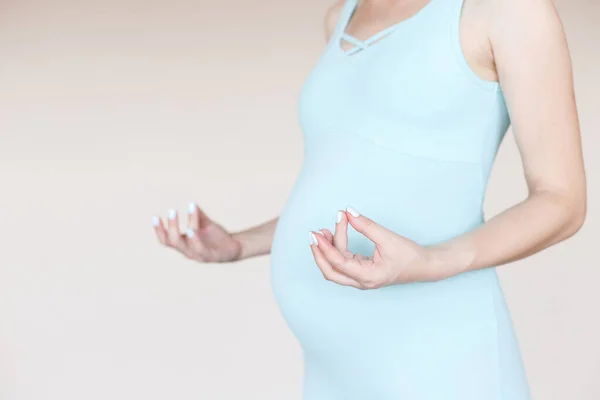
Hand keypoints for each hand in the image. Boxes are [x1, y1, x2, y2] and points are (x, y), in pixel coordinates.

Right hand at [153, 203, 242, 262]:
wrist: (236, 247)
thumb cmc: (217, 236)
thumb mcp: (206, 224)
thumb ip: (199, 215)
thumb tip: (192, 203)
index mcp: (185, 244)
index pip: (166, 240)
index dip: (159, 230)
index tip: (155, 217)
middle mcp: (188, 251)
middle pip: (172, 241)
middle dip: (170, 226)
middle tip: (172, 211)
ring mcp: (199, 255)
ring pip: (184, 246)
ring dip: (180, 230)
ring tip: (177, 215)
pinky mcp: (211, 257)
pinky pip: (200, 249)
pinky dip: (194, 240)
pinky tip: (191, 230)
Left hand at [308, 206, 454, 289]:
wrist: (425, 266)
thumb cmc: (409, 255)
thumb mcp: (388, 238)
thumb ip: (366, 225)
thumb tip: (348, 212)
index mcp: (368, 277)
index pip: (339, 263)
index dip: (325, 248)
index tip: (317, 233)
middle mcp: (362, 281)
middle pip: (331, 272)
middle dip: (319, 253)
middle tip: (313, 235)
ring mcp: (361, 279)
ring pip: (336, 267)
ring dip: (328, 249)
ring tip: (324, 229)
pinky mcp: (362, 272)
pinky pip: (343, 262)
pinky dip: (336, 249)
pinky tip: (335, 234)